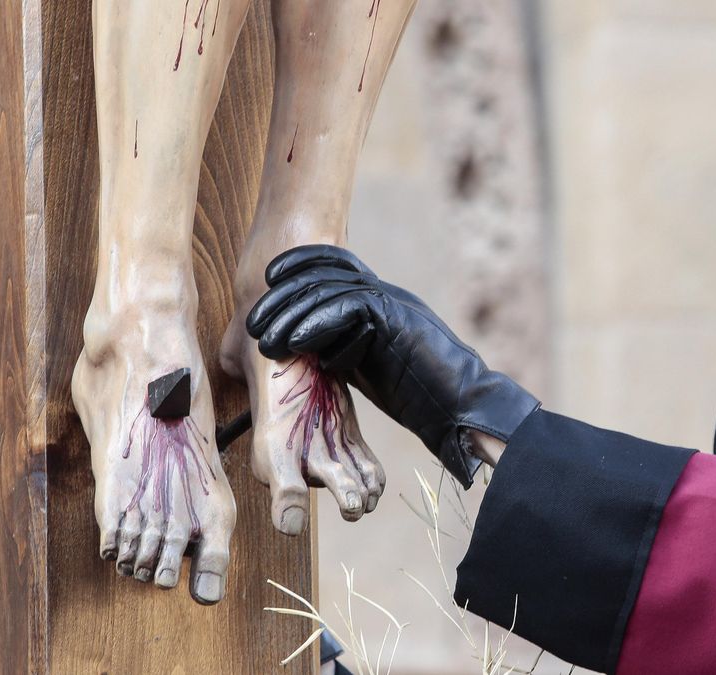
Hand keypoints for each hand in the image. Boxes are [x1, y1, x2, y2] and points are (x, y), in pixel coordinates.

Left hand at [246, 245, 537, 485]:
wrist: (461, 408)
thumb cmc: (419, 398)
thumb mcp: (368, 368)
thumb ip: (340, 351)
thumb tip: (301, 355)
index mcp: (380, 301)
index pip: (335, 266)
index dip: (300, 267)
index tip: (269, 282)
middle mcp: (386, 294)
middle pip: (325, 273)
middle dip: (283, 294)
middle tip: (253, 321)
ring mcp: (393, 303)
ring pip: (332, 289)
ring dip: (291, 313)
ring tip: (265, 338)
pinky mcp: (398, 319)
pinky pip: (351, 308)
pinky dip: (319, 323)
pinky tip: (297, 342)